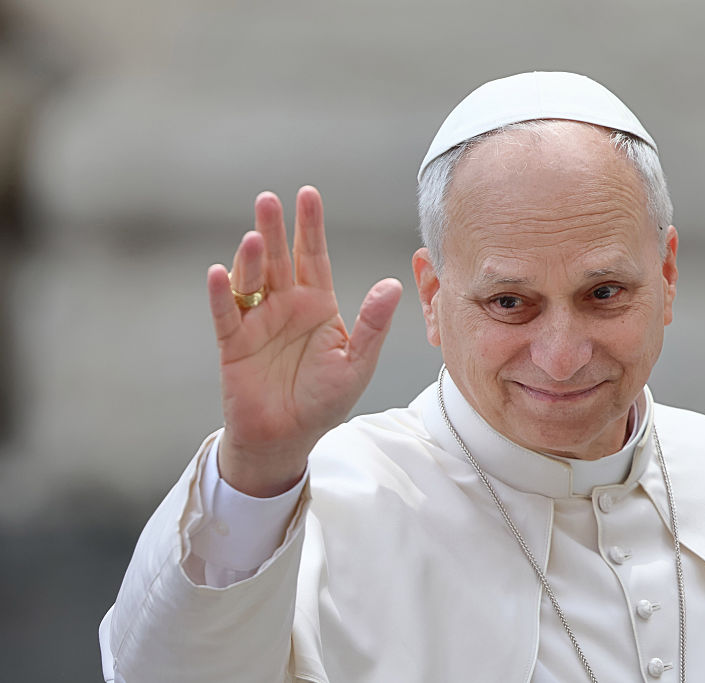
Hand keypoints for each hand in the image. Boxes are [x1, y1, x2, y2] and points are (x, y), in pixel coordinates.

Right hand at [207, 186, 401, 495]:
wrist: (288, 438)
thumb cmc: (325, 400)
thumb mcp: (357, 362)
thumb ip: (372, 324)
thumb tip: (392, 284)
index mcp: (317, 304)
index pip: (313, 257)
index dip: (310, 227)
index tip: (308, 195)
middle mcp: (285, 305)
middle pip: (277, 259)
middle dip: (274, 230)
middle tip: (269, 199)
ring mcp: (256, 322)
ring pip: (250, 281)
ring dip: (249, 258)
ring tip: (253, 236)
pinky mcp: (233, 344)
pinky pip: (225, 314)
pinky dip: (221, 294)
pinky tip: (220, 273)